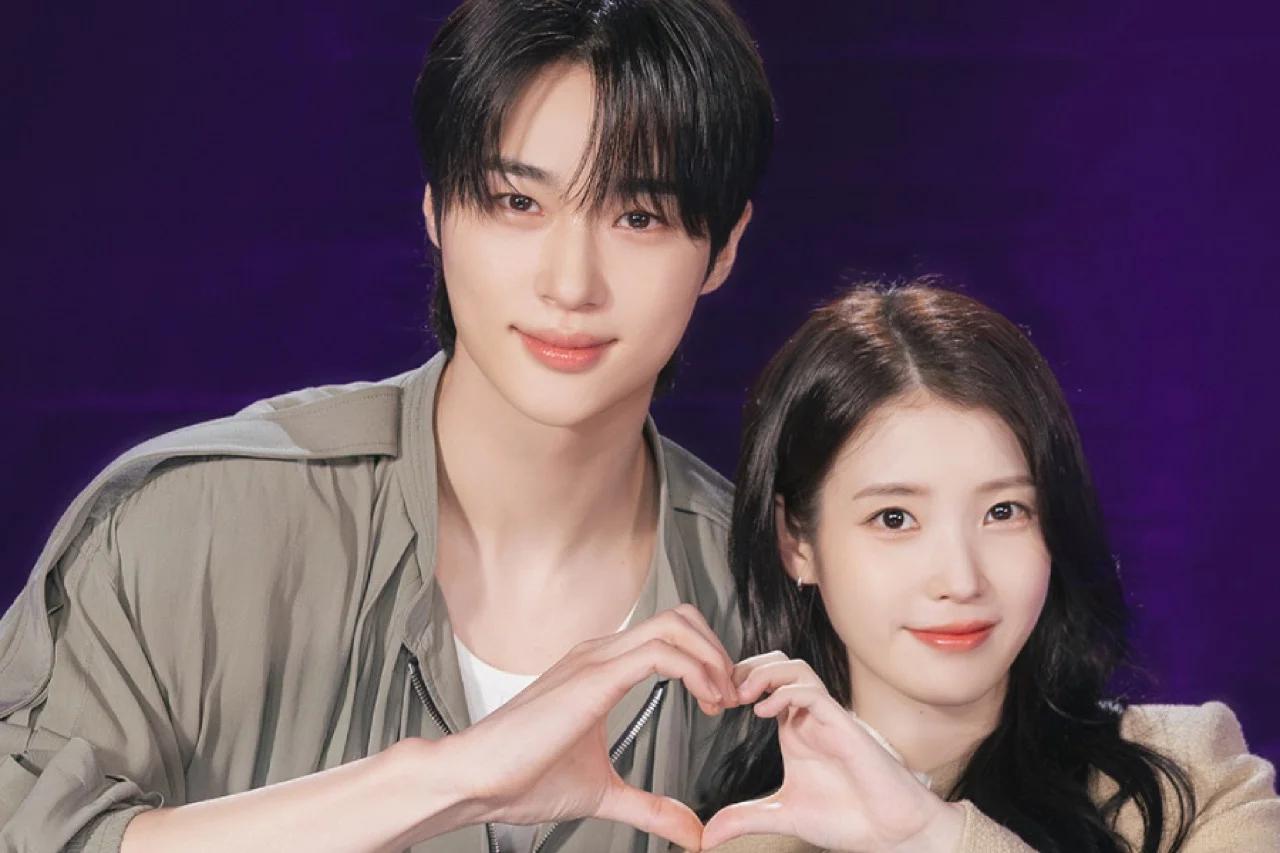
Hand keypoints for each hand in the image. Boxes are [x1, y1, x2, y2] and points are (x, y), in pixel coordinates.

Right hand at [434, 605, 737, 850]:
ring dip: (712, 658)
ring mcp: (593, 659)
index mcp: (598, 668)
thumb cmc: (520, 779)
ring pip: (673, 626)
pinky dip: (696, 670)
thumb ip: (649, 807)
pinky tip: (706, 700)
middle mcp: (598, 653)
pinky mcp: (592, 677)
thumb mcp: (603, 794)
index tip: (722, 701)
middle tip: (731, 696)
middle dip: (717, 650)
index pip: (668, 635)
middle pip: (679, 618)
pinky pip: (660, 653)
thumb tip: (690, 830)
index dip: (706, 659)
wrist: (475, 782)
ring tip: (723, 699)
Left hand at [701, 653, 963, 852]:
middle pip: (777, 663)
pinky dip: (785, 693)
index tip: (712, 703)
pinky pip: (812, 692)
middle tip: (723, 691)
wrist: (890, 833)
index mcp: (793, 730)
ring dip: (764, 673)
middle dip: (746, 668)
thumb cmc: (848, 819)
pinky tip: (765, 712)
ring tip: (742, 695)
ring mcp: (826, 718)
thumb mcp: (782, 815)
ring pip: (795, 668)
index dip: (734, 684)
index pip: (763, 683)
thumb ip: (745, 818)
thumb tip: (708, 834)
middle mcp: (808, 718)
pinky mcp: (843, 726)